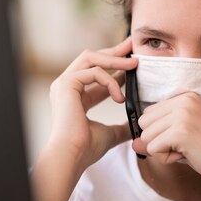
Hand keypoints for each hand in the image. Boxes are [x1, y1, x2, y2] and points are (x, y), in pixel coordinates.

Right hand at [46, 37, 137, 171]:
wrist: (73, 155)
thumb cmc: (86, 148)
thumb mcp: (110, 134)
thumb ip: (121, 127)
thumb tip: (135, 126)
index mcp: (73, 97)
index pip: (95, 75)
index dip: (115, 68)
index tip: (132, 64)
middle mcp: (66, 87)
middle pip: (91, 58)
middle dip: (113, 52)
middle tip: (132, 46)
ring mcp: (64, 83)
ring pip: (90, 58)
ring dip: (115, 59)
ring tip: (134, 64)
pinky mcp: (67, 83)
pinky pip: (93, 71)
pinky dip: (110, 80)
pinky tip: (120, 96)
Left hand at [132, 92, 200, 191]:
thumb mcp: (180, 140)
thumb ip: (155, 138)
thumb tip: (133, 143)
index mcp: (185, 97)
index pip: (149, 114)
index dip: (162, 133)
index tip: (185, 138)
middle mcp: (183, 100)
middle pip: (144, 123)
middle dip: (158, 141)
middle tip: (185, 146)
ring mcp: (182, 114)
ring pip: (146, 136)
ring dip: (162, 150)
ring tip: (187, 150)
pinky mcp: (180, 131)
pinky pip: (152, 148)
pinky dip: (166, 158)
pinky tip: (187, 156)